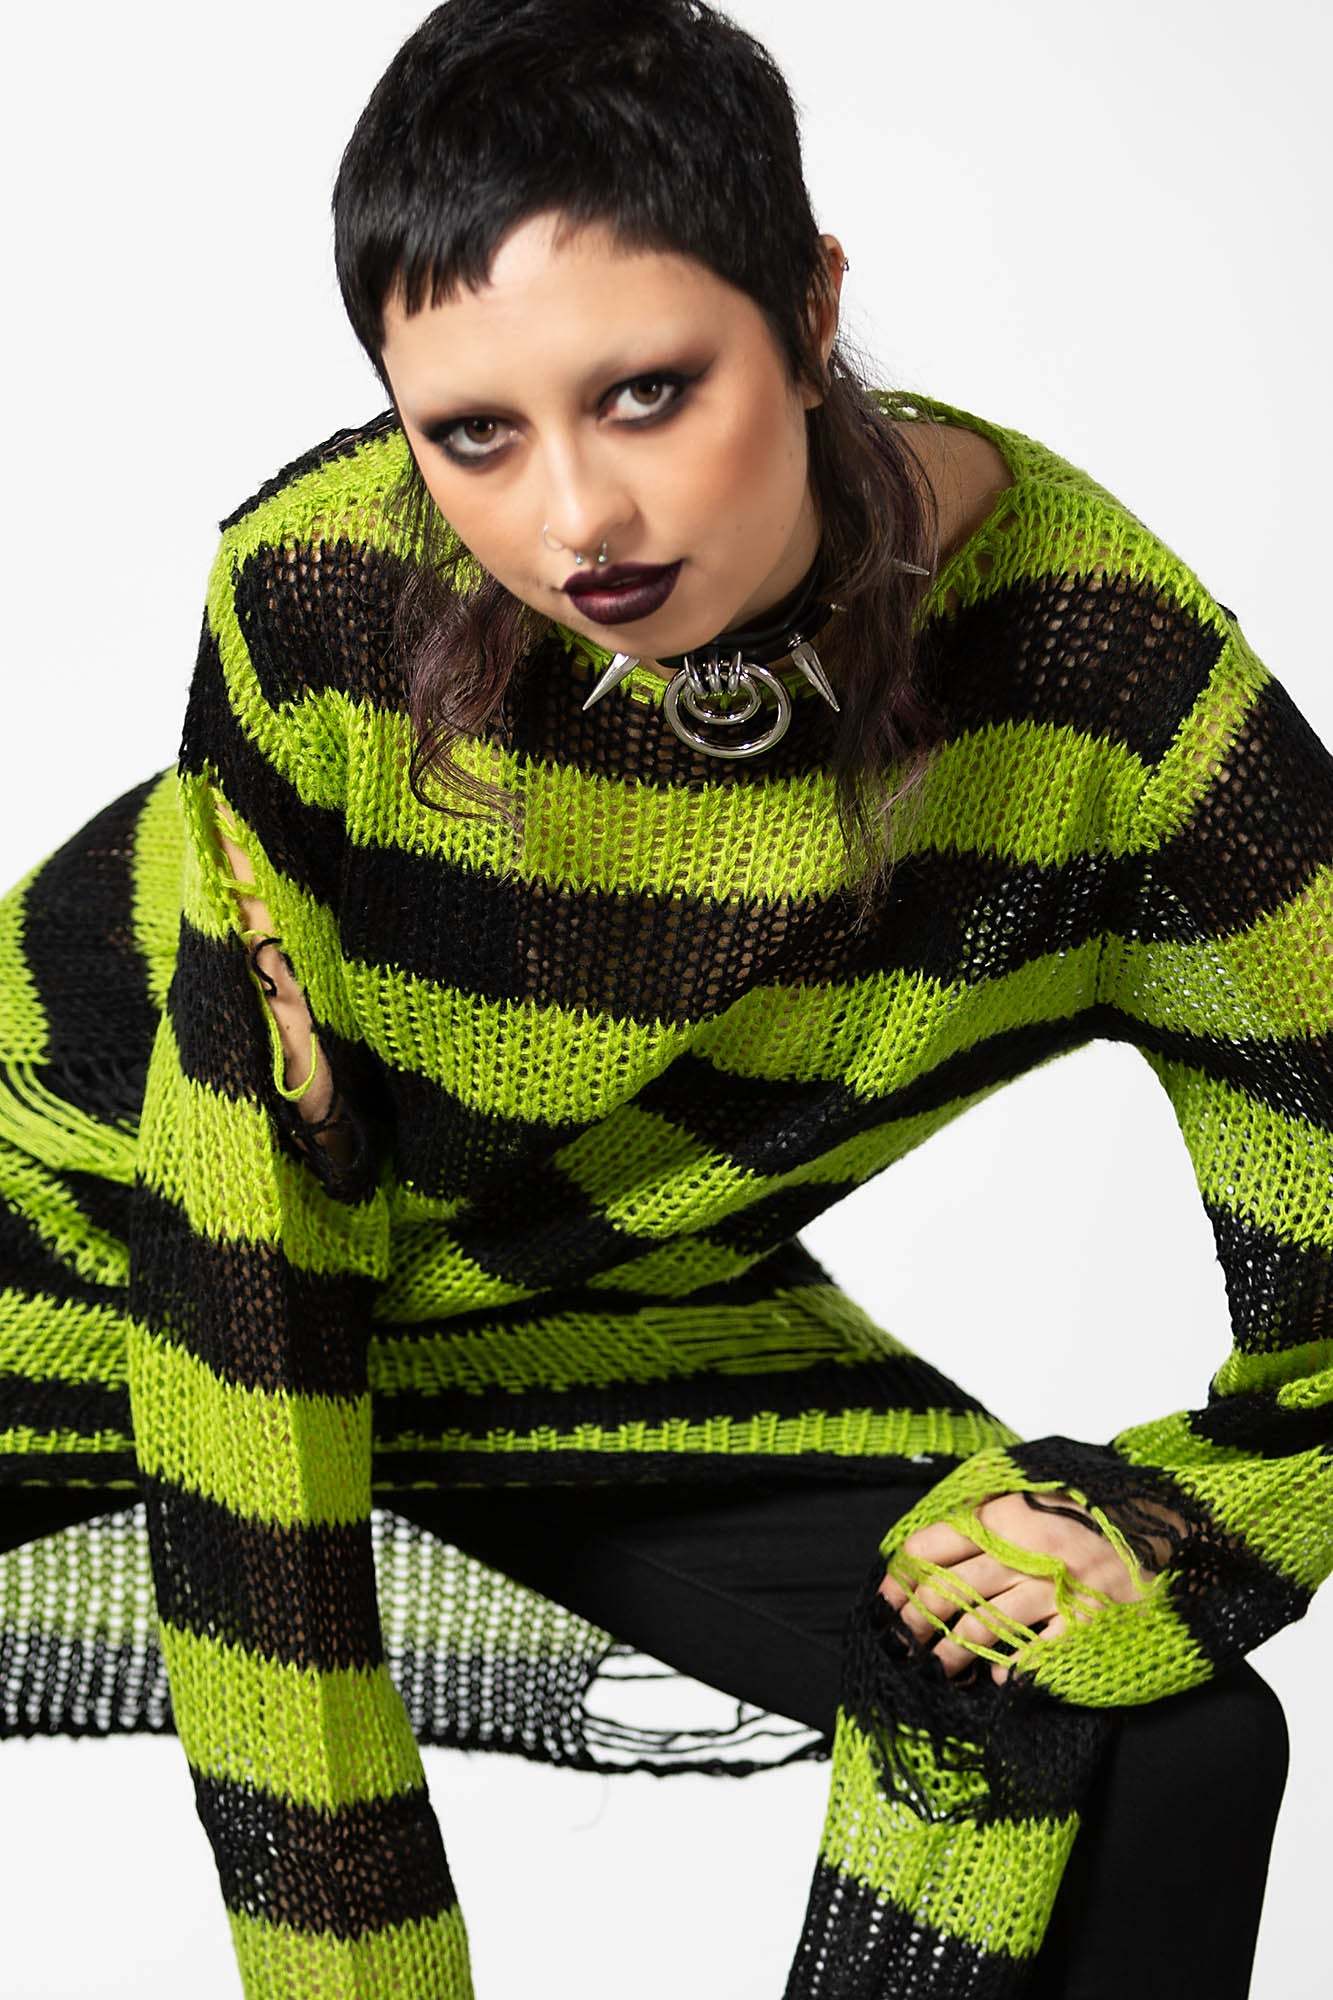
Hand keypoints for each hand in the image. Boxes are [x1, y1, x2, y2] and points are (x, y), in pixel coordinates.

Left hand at [877, 1487, 1186, 1685]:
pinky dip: (1009, 1670)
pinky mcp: (1084, 1622)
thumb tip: (943, 1538)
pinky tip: (996, 1680)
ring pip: (983, 1625)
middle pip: (951, 1588)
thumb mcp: (1042, 1494)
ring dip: (952, 1653)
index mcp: (1009, 1512)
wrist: (1175, 1531)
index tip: (886, 1597)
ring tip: (938, 1669)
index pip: (934, 1542)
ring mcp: (1056, 1587)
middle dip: (917, 1620)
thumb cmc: (1100, 1513)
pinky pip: (1033, 1654)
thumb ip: (996, 1512)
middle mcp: (1026, 1548)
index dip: (902, 1573)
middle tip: (900, 1642)